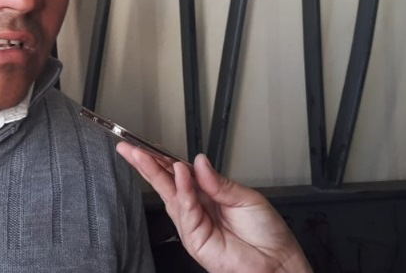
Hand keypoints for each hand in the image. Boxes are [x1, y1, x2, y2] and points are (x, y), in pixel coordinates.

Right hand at [117, 142, 310, 272]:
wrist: (277, 262)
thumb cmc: (266, 234)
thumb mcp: (245, 197)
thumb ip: (218, 181)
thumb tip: (198, 161)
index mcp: (207, 194)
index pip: (179, 172)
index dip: (162, 158)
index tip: (146, 144)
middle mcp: (196, 207)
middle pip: (165, 182)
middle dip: (144, 164)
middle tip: (128, 148)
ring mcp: (192, 223)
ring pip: (169, 193)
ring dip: (155, 172)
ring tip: (144, 154)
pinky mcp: (193, 238)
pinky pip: (185, 210)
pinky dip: (182, 190)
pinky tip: (179, 173)